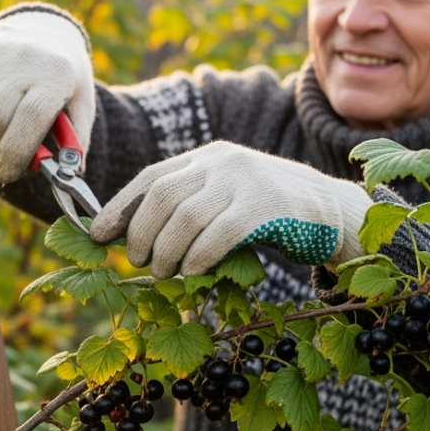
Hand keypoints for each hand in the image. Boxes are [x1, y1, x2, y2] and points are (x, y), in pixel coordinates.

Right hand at [0, 6, 95, 183]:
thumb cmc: (63, 83)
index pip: (30, 117)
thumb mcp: (81, 106)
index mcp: (57, 73)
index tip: (8, 175)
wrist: (42, 34)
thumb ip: (76, 144)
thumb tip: (66, 177)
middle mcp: (22, 58)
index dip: (16, 153)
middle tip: (3, 163)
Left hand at [89, 141, 372, 278]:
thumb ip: (191, 208)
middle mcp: (222, 162)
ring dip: (166, 252)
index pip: (152, 177)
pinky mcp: (265, 207)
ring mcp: (244, 181)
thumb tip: (135, 242)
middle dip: (140, 233)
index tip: (98, 235)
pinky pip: (218, 235)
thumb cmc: (270, 215)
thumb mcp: (227, 198)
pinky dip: (199, 258)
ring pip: (185, 218)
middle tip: (138, 263)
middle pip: (162, 196)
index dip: (120, 206)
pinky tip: (194, 272)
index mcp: (208, 157)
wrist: (331, 211)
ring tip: (163, 273)